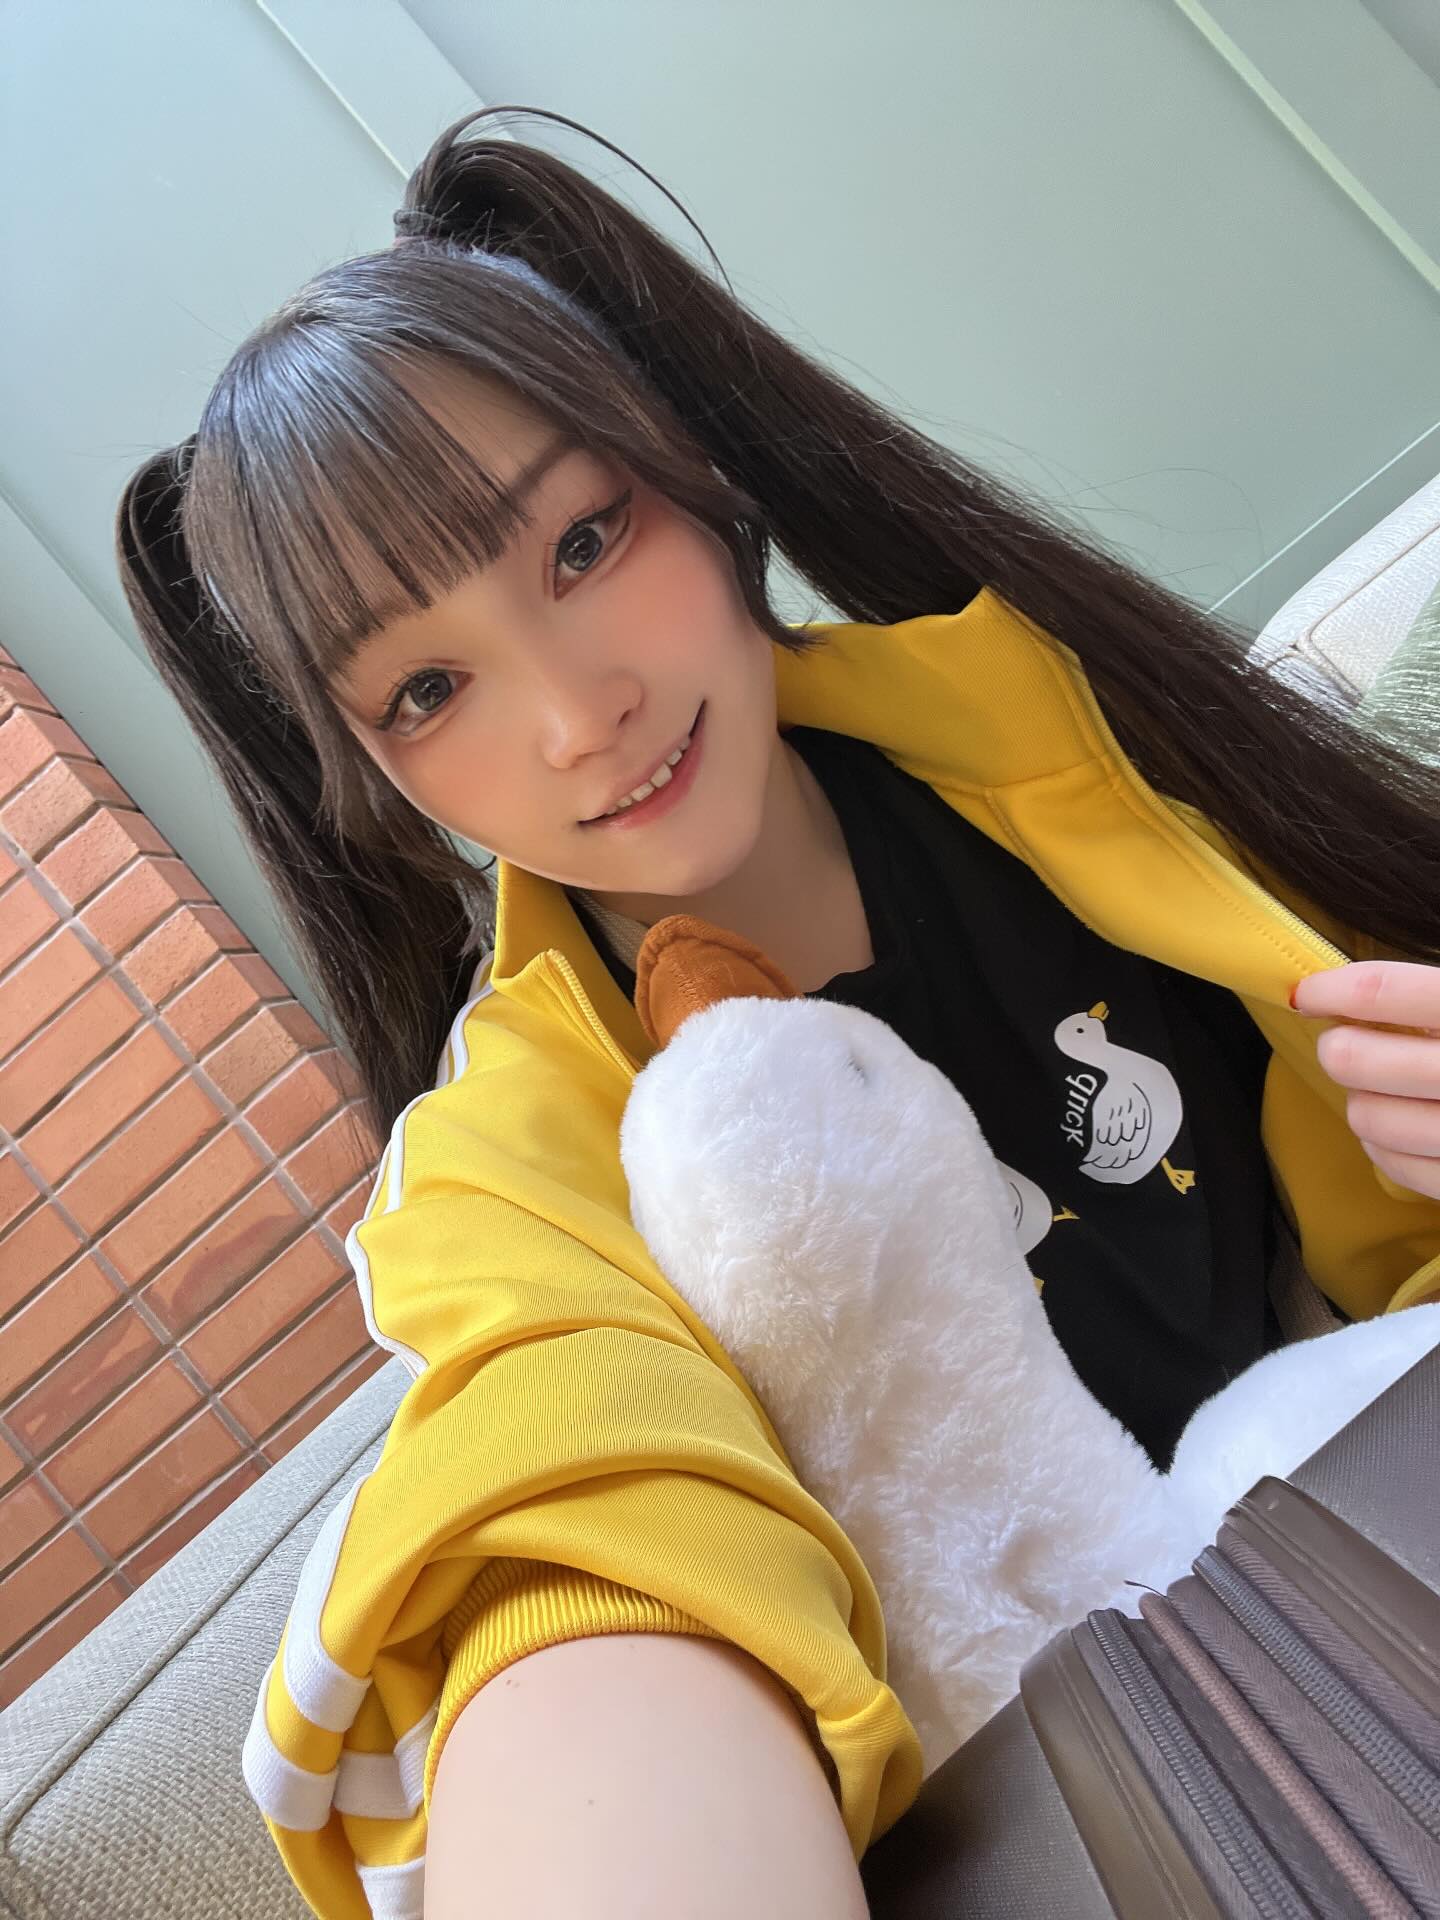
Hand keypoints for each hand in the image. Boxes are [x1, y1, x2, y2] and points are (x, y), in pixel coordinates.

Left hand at [1291, 960, 1439, 1199]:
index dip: (1333, 989)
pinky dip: (1386, 1145)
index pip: (1390, 990)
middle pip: (1353, 1059)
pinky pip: (1393, 1165)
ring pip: (1364, 1116)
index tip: (1307, 994)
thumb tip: (1350, 987)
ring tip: (1390, 1089)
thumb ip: (1429, 995)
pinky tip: (1405, 1125)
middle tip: (1350, 1046)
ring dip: (1364, 1100)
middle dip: (1339, 1050)